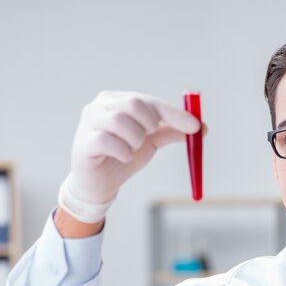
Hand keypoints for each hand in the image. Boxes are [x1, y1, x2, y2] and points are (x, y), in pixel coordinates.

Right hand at [58, 91, 200, 223]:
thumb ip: (171, 131)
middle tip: (150, 138)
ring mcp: (89, 122)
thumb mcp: (151, 142)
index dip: (174, 113)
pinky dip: (122, 151)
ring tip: (132, 149)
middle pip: (134, 103)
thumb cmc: (123, 156)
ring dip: (135, 139)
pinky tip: (123, 158)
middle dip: (150, 124)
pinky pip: (107, 141)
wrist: (99, 184)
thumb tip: (201, 128)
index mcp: (119, 100)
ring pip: (120, 121)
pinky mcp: (84, 142)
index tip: (196, 127)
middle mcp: (102, 105)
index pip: (149, 100)